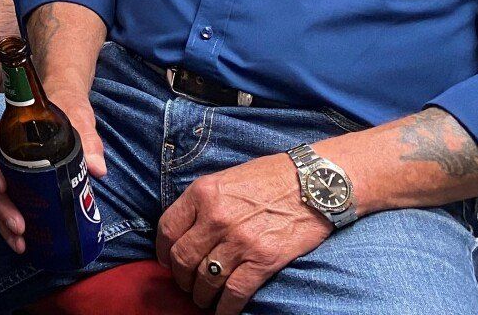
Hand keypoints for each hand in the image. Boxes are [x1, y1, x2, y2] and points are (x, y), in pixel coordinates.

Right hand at [0, 78, 106, 255]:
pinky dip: (10, 222)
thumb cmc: (68, 107)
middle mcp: (4, 150)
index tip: (2, 186)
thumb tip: (97, 169)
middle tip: (19, 227)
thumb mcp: (79, 120)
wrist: (68, 105)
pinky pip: (7, 202)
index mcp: (9, 129)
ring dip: (3, 220)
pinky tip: (23, 241)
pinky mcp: (19, 182)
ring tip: (20, 243)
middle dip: (0, 207)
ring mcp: (9, 168)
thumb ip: (88, 141)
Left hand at [156, 154, 330, 313]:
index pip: (167, 229)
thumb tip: (185, 230)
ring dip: (201, 295)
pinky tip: (222, 311)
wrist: (315, 183)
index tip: (166, 260)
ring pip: (206, 279)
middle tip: (186, 284)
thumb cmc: (269, 177)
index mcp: (203, 193)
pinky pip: (234, 293)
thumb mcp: (225, 179)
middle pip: (182, 258)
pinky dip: (225, 308)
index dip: (162, 251)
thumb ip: (203, 203)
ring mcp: (239, 240)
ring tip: (203, 298)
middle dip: (180, 278)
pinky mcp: (263, 260)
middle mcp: (216, 217)